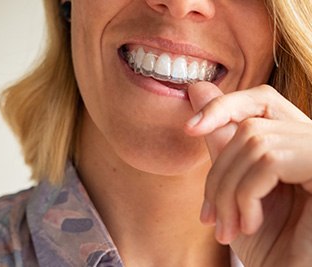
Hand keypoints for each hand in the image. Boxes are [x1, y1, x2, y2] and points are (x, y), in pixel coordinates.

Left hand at [184, 82, 311, 266]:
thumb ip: (220, 138)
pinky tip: (249, 224)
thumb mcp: (235, 185)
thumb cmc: (267, 241)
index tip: (190, 128)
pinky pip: (269, 161)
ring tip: (227, 227)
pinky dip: (246, 195)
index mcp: (294, 142)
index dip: (224, 106)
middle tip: (211, 216)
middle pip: (250, 127)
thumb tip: (198, 88)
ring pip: (255, 143)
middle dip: (218, 174)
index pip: (262, 99)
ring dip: (229, 192)